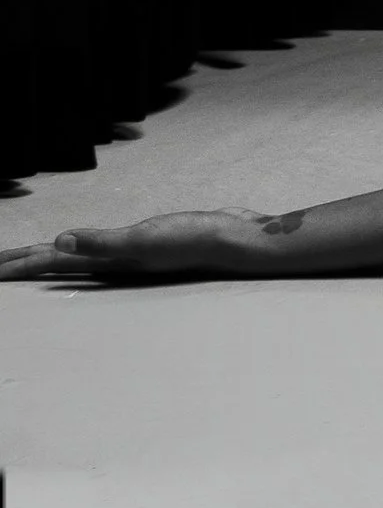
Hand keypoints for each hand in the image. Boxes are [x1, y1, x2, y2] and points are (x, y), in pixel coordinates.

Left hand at [0, 212, 265, 282]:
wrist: (236, 241)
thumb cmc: (193, 241)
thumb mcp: (145, 240)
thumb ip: (101, 242)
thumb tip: (58, 242)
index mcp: (103, 262)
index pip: (46, 264)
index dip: (15, 267)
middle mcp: (107, 263)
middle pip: (51, 265)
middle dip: (19, 266)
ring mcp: (122, 256)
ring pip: (69, 258)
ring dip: (41, 259)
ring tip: (20, 260)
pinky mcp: (137, 244)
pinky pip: (93, 248)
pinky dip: (75, 247)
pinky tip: (75, 246)